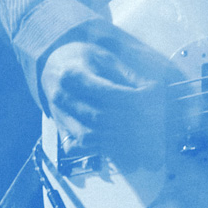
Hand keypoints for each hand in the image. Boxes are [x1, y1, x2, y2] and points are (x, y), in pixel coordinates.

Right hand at [38, 25, 175, 152]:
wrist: (53, 66)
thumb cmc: (84, 61)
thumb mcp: (106, 58)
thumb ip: (128, 76)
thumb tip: (153, 91)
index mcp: (73, 74)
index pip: (108, 92)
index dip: (133, 100)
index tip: (152, 101)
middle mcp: (62, 97)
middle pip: (100, 117)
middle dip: (130, 124)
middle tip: (154, 126)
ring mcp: (59, 116)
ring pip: (89, 136)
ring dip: (117, 141)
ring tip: (141, 140)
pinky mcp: (61, 129)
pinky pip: (77, 146)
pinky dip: (98, 148)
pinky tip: (117, 145)